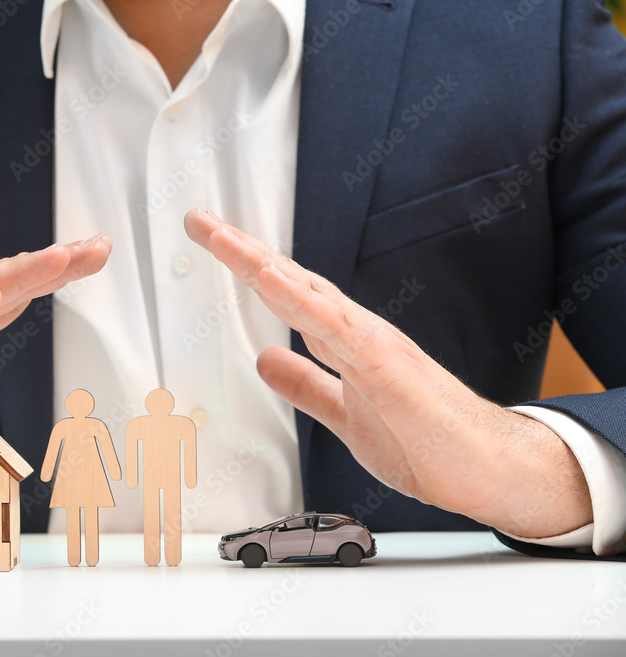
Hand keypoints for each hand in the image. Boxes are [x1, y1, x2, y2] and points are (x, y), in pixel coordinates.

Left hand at [184, 208, 591, 537]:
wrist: (490, 470)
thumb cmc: (429, 442)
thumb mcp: (343, 414)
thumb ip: (307, 385)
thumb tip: (267, 361)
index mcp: (347, 344)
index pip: (288, 295)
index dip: (249, 269)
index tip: (214, 245)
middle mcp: (358, 334)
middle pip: (290, 281)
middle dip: (243, 251)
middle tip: (202, 222)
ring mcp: (373, 345)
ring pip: (308, 293)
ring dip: (261, 264)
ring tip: (222, 237)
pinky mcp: (386, 367)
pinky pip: (334, 327)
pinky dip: (299, 300)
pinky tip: (270, 277)